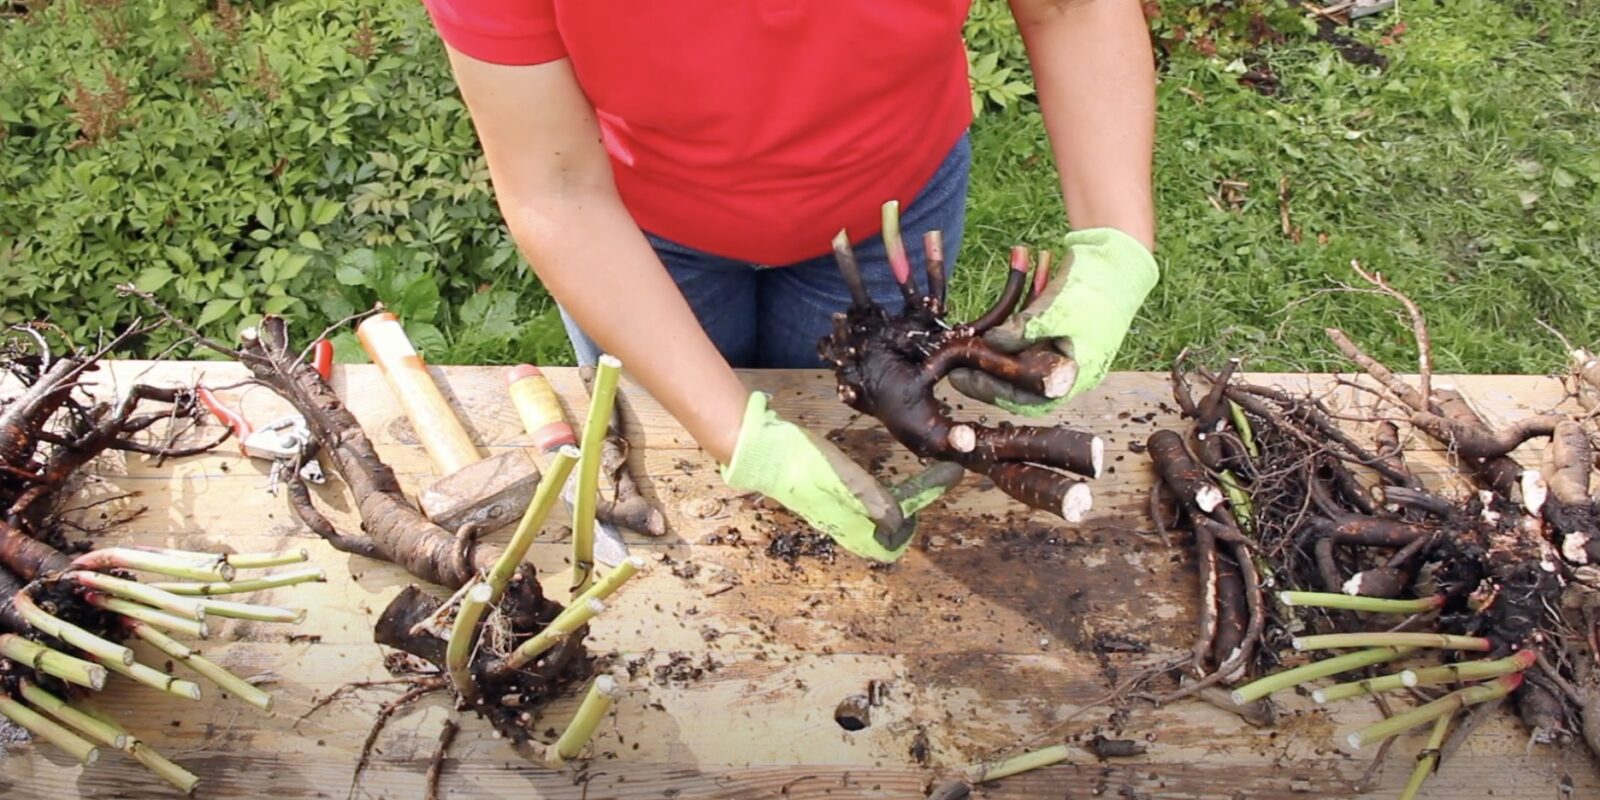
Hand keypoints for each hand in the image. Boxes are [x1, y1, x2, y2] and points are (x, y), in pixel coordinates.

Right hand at [720, 392, 952, 561]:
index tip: (922, 505)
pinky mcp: (827, 495)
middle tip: (932, 485)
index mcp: (848, 525)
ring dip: (897, 505)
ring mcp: (834, 510)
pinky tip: (882, 480)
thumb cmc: (802, 463)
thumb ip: (872, 499)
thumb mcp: (842, 478)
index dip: (909, 531)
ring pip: (875, 518)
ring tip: (914, 485)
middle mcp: (844, 523)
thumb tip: (899, 521)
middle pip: (885, 532)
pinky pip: (862, 504)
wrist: (764, 450)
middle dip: (910, 514)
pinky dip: (880, 495)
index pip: (889, 547)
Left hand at [949, 227, 1157, 413]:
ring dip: (996, 350)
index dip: (992, 390)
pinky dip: (1010, 328)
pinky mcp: (1056, 329)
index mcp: (1075, 376)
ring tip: (967, 345)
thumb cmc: (1095, 289)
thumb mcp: (1057, 312)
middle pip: (1020, 381)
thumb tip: (992, 344)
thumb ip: (1024, 331)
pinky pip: (1027, 337)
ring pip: (1020, 358)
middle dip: (988, 370)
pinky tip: (989, 325)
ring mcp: (1062, 349)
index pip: (1027, 398)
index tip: (962, 378)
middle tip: (956, 364)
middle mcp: (1068, 369)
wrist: (1119, 259)